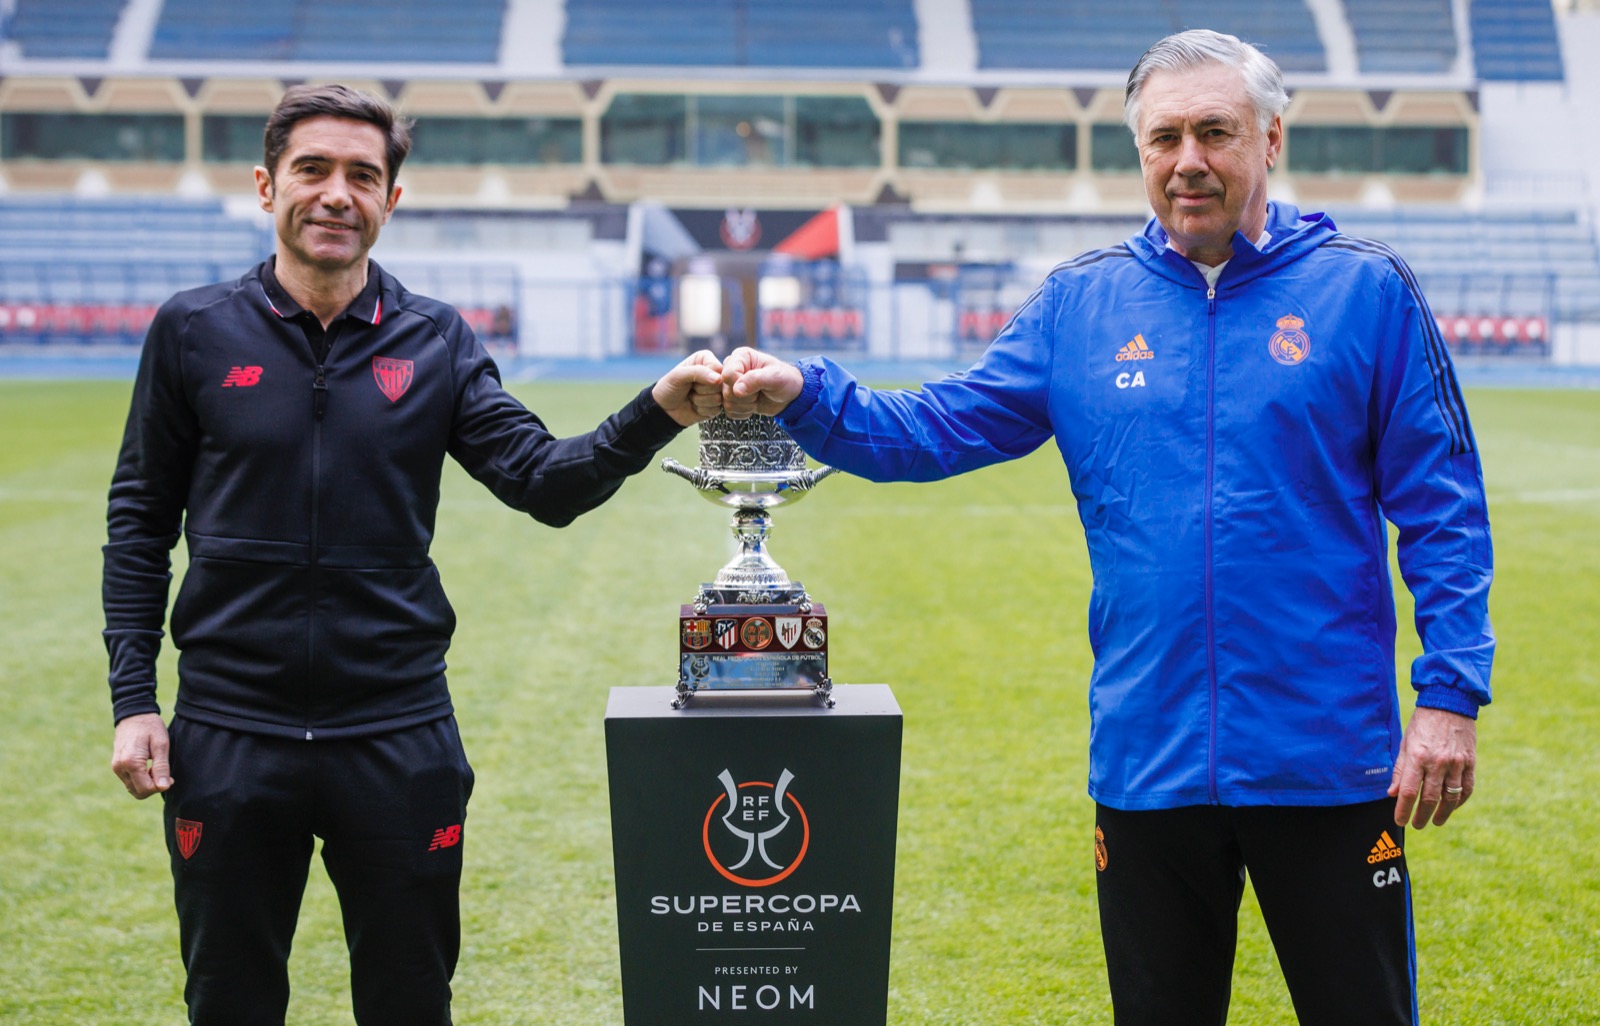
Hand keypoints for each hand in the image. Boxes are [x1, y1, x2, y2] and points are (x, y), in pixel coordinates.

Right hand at [112, 712, 172, 799]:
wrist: (133, 714)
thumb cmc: (150, 727)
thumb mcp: (161, 745)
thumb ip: (162, 767)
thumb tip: (164, 787)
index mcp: (131, 762)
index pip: (145, 789)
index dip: (160, 787)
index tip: (170, 778)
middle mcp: (119, 767)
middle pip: (138, 792)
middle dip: (153, 788)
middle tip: (165, 775)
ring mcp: (116, 767)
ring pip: (133, 789)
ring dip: (147, 784)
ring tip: (156, 769)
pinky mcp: (116, 766)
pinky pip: (129, 781)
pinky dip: (140, 780)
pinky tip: (149, 768)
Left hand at [652, 350, 725, 426]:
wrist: (664, 409)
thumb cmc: (669, 387)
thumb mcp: (679, 375)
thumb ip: (698, 372)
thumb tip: (719, 379)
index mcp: (706, 359)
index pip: (717, 368)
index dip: (704, 377)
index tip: (690, 379)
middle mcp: (714, 373)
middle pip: (720, 384)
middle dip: (701, 390)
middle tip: (690, 389)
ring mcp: (716, 391)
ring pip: (719, 398)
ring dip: (700, 401)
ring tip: (691, 397)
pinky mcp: (716, 405)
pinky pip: (717, 410)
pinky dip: (702, 410)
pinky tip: (694, 406)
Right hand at [722, 346, 803, 418]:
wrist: (789, 395)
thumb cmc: (785, 380)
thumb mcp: (775, 377)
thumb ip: (755, 380)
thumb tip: (736, 390)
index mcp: (740, 356)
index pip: (727, 375)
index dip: (740, 385)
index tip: (758, 386)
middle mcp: (731, 368)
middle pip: (726, 390)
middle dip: (746, 397)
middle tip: (760, 392)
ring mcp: (730, 384)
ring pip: (726, 403)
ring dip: (746, 405)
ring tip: (758, 397)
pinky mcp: (731, 398)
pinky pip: (728, 411)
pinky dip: (743, 412)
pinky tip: (753, 405)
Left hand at [1388, 707, 1475, 828]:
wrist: (1449, 703)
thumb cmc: (1422, 723)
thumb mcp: (1405, 743)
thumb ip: (1400, 770)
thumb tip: (1393, 793)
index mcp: (1418, 757)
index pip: (1409, 792)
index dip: (1404, 810)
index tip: (1400, 821)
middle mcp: (1438, 762)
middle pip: (1430, 798)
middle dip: (1422, 816)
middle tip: (1417, 825)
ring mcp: (1457, 763)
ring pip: (1450, 797)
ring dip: (1442, 813)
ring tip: (1435, 821)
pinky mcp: (1470, 762)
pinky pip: (1467, 788)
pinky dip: (1459, 801)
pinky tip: (1452, 807)